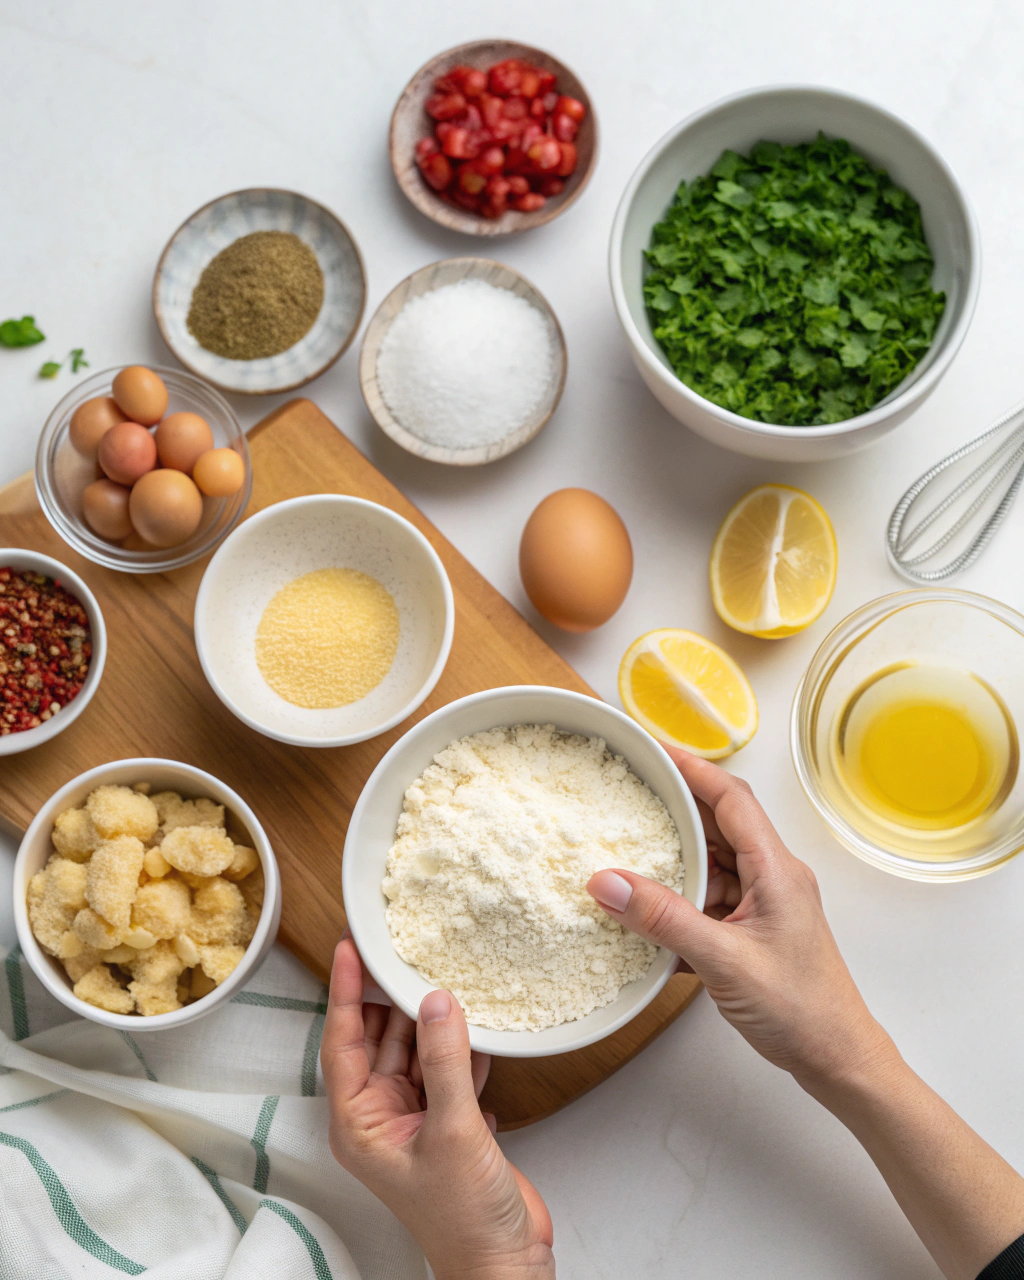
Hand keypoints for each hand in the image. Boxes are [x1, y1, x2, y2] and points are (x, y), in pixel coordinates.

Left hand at [321, 939, 554, 1279]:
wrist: (505, 1263)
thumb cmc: (463, 1219)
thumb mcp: (451, 1130)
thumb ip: (444, 1060)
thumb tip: (436, 1002)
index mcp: (360, 1124)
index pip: (343, 1042)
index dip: (345, 993)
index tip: (349, 950)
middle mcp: (382, 1118)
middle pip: (379, 1040)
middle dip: (393, 1001)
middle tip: (404, 955)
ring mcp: (416, 1120)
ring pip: (416, 1051)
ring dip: (432, 1023)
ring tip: (444, 980)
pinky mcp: (450, 1124)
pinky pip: (448, 1069)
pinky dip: (462, 1049)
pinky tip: (478, 1029)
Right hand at [587, 748, 894, 1092]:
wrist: (839, 1060)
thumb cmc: (802, 1011)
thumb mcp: (724, 961)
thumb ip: (664, 919)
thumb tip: (607, 882)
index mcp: (776, 869)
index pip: (733, 798)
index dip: (694, 768)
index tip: (655, 750)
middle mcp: (773, 877)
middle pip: (719, 825)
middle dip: (675, 809)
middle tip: (630, 795)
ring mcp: (764, 905)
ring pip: (712, 864)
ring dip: (674, 862)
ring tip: (628, 855)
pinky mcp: (754, 931)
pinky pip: (710, 900)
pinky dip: (680, 902)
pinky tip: (650, 915)